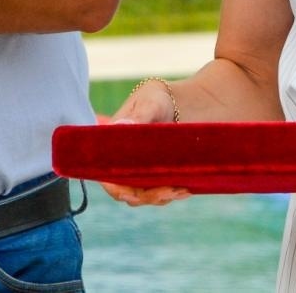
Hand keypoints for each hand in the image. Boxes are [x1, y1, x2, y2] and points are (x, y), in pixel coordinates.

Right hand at [98, 81, 192, 206]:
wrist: (179, 102)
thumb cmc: (157, 98)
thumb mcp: (150, 103)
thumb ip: (139, 116)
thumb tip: (123, 125)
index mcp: (111, 149)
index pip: (109, 178)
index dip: (119, 190)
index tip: (134, 194)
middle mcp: (123, 165)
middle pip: (129, 192)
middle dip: (148, 196)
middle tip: (169, 190)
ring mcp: (140, 172)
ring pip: (147, 195)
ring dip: (163, 196)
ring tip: (182, 189)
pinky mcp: (158, 175)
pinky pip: (162, 191)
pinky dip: (173, 192)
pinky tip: (187, 189)